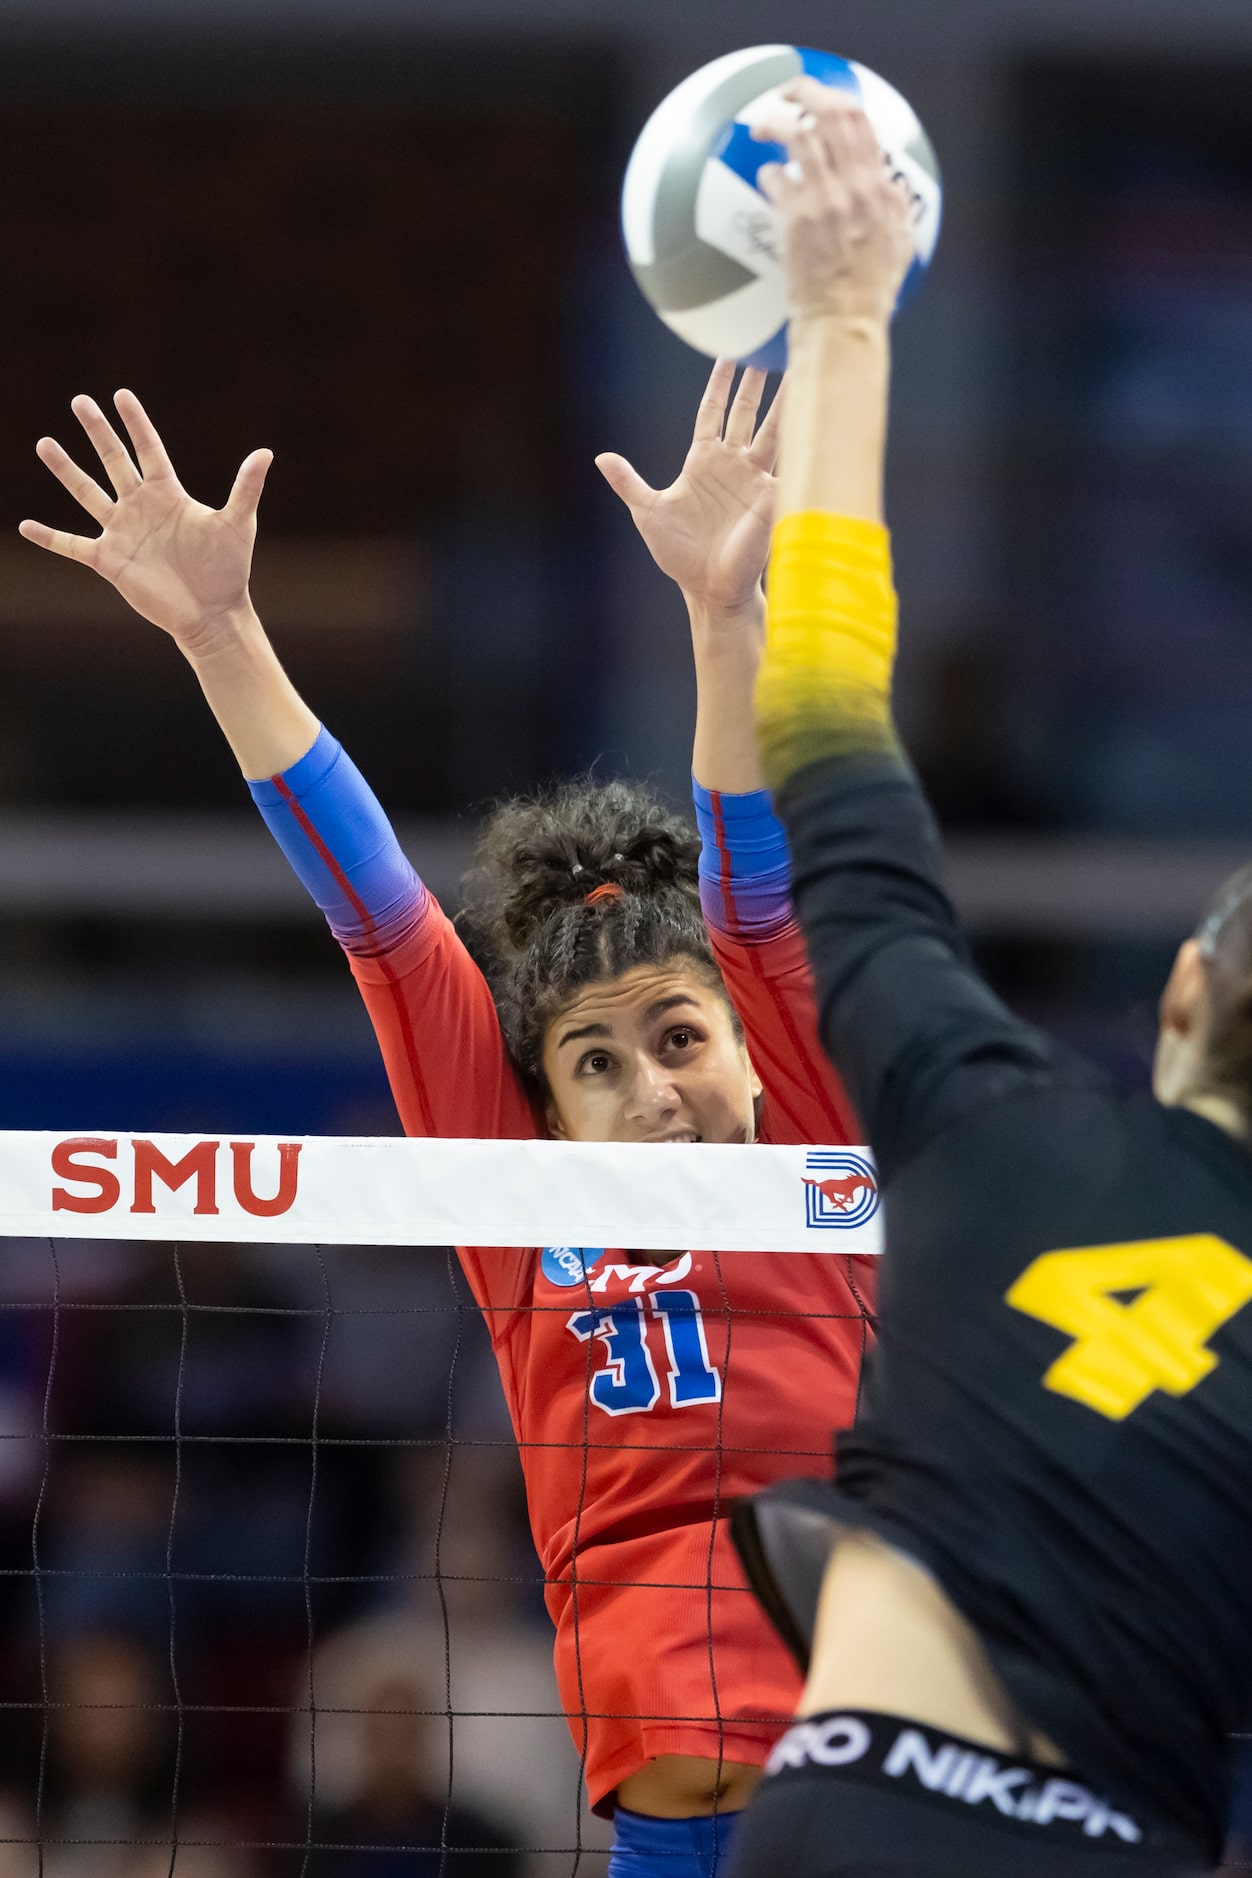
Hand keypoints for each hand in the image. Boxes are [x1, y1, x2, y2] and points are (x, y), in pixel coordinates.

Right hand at [19, 391, 272, 649]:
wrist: (212, 613)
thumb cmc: (227, 569)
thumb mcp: (236, 524)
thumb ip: (246, 488)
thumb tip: (265, 453)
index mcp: (168, 494)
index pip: (148, 449)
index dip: (136, 423)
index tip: (121, 394)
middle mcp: (141, 507)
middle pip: (113, 460)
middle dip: (97, 431)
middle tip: (79, 401)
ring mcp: (122, 532)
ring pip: (87, 493)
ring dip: (65, 470)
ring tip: (44, 443)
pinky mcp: (109, 561)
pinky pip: (73, 545)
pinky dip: (50, 537)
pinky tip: (26, 526)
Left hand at [596, 359, 779, 616]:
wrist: (709, 588)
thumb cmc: (681, 554)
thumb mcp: (648, 512)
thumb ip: (629, 482)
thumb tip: (602, 457)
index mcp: (704, 461)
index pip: (713, 411)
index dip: (720, 383)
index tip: (726, 352)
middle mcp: (734, 464)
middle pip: (748, 411)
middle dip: (758, 380)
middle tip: (767, 342)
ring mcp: (756, 479)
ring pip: (773, 429)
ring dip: (786, 400)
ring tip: (799, 367)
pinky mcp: (772, 497)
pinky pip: (789, 464)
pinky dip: (802, 442)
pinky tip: (816, 419)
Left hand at [752, 79, 913, 325]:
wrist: (843, 321)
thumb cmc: (871, 295)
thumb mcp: (900, 249)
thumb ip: (897, 212)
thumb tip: (895, 189)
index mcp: (879, 188)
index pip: (862, 124)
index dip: (837, 101)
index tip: (821, 98)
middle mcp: (855, 185)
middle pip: (830, 115)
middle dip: (804, 94)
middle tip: (785, 95)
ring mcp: (824, 199)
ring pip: (797, 136)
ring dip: (774, 123)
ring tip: (759, 128)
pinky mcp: (796, 218)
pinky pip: (775, 178)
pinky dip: (767, 174)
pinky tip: (764, 180)